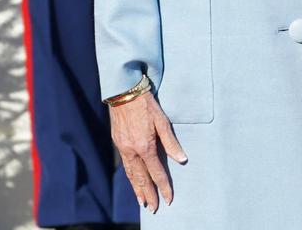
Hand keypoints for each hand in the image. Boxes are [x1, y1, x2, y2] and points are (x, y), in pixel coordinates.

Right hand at [109, 90, 185, 212]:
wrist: (124, 93)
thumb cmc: (147, 105)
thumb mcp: (163, 121)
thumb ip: (171, 143)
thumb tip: (182, 160)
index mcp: (145, 146)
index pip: (156, 173)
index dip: (164, 187)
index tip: (169, 199)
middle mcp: (132, 151)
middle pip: (142, 179)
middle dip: (149, 194)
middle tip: (154, 209)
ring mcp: (123, 149)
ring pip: (131, 175)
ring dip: (137, 190)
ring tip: (143, 202)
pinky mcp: (118, 144)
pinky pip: (125, 166)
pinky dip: (130, 178)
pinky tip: (133, 182)